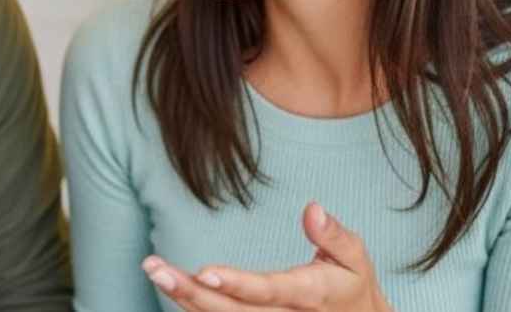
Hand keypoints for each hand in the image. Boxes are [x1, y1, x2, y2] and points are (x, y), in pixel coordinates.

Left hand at [144, 203, 392, 311]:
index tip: (203, 271)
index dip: (236, 285)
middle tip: (155, 269)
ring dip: (185, 299)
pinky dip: (196, 310)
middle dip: (191, 292)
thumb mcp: (355, 259)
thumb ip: (333, 236)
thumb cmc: (352, 287)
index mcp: (311, 295)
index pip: (268, 292)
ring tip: (154, 271)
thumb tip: (312, 209)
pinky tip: (173, 288)